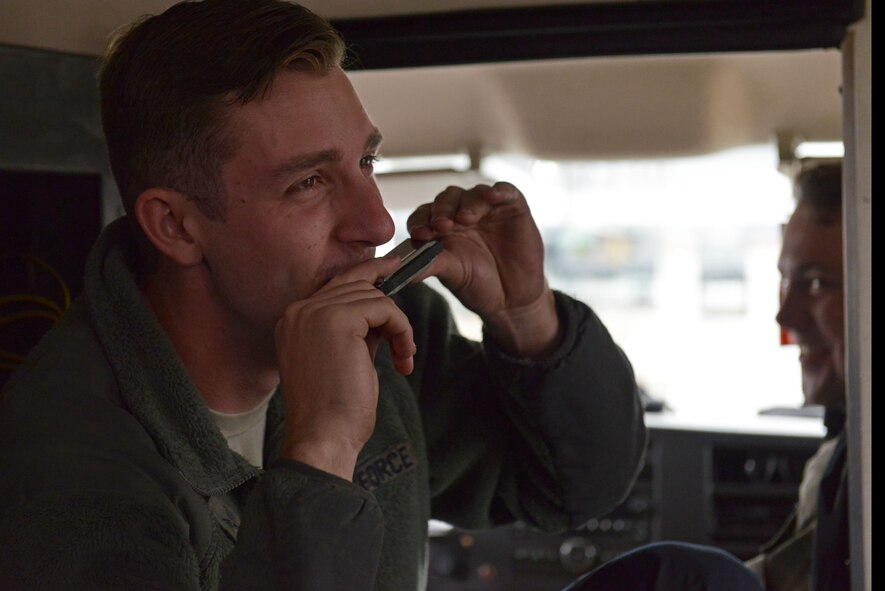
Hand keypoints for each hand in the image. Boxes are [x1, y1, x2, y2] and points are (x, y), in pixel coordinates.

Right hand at [275, 257, 414, 479]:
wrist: (323, 438)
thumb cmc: (334, 411)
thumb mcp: (342, 359)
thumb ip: (355, 331)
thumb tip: (381, 312)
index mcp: (293, 321)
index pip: (336, 285)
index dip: (368, 276)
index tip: (394, 269)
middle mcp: (298, 311)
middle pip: (356, 284)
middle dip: (389, 306)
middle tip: (406, 336)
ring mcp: (314, 312)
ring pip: (375, 297)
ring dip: (398, 327)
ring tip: (402, 358)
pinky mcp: (338, 319)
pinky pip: (385, 307)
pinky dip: (401, 328)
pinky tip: (402, 355)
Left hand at [407, 182, 560, 358]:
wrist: (512, 299)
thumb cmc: (478, 286)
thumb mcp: (452, 275)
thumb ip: (429, 265)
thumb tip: (397, 268)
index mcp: (440, 228)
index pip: (423, 215)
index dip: (420, 221)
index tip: (419, 234)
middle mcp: (461, 214)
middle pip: (446, 200)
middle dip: (441, 210)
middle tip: (440, 226)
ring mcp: (487, 209)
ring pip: (472, 193)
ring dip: (467, 203)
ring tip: (465, 219)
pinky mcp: (512, 207)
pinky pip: (505, 191)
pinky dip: (498, 191)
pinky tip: (492, 197)